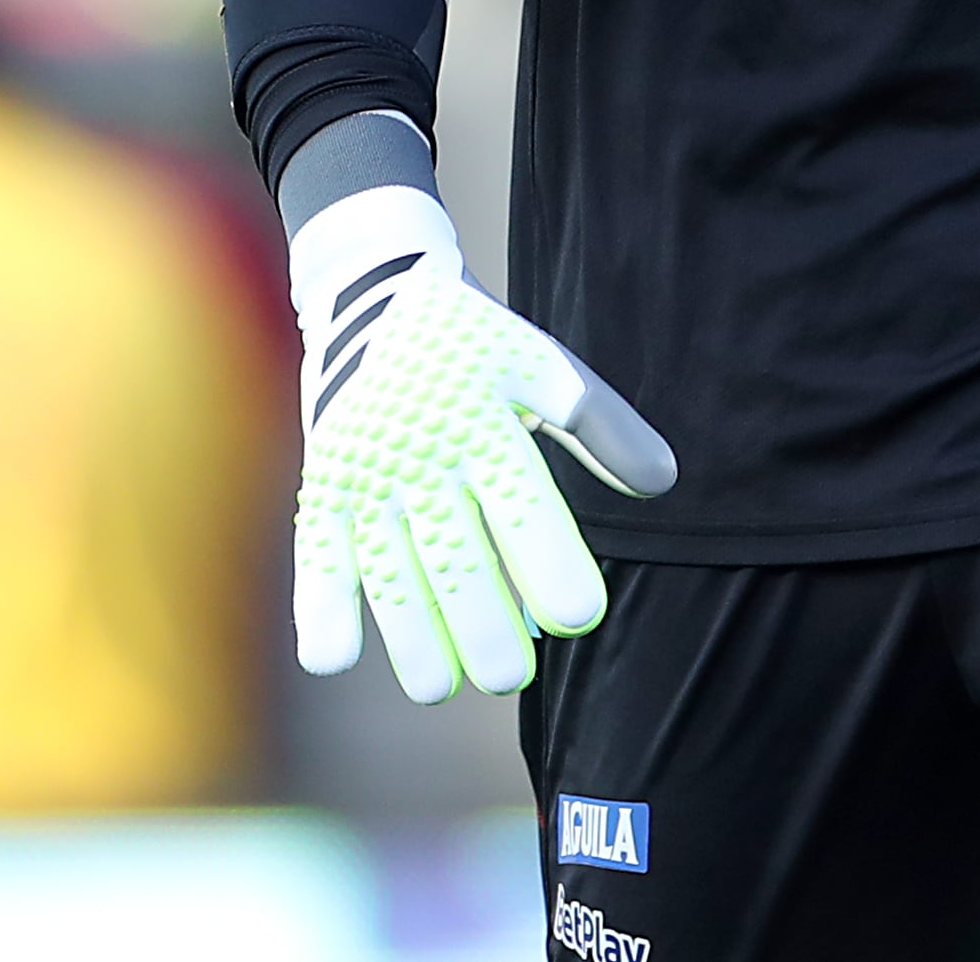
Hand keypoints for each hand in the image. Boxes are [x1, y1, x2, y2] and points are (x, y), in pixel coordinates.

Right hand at [289, 184, 677, 702]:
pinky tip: (336, 658)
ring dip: (412, 640)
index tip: (579, 617)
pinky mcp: (322, 487)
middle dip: (486, 632)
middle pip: (455, 561)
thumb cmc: (475, 344)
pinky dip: (322, 608)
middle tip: (514, 676)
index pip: (523, 508)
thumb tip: (663, 483)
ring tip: (441, 686)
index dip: (551, 568)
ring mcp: (365, 474)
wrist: (372, 294)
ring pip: (389, 574)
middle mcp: (422, 452)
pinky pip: (316, 555)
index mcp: (483, 422)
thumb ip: (602, 425)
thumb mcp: (542, 366)